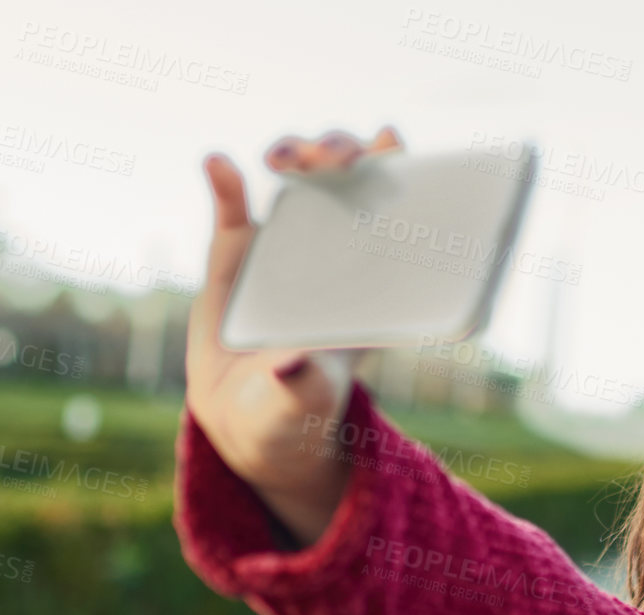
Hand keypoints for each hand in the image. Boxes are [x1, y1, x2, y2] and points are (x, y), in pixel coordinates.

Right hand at [186, 126, 402, 545]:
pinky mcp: (238, 254)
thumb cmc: (295, 413)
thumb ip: (301, 386)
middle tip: (335, 159)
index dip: (401, 170)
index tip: (394, 143)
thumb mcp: (304, 405)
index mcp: (373, 286)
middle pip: (350, 180)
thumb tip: (292, 363)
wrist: (249, 419)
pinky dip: (225, 182)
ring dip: (297, 153)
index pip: (399, 215)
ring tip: (284, 158)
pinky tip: (219, 165)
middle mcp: (336, 254)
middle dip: (345, 153)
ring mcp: (286, 248)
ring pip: (300, 179)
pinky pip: (233, 208)